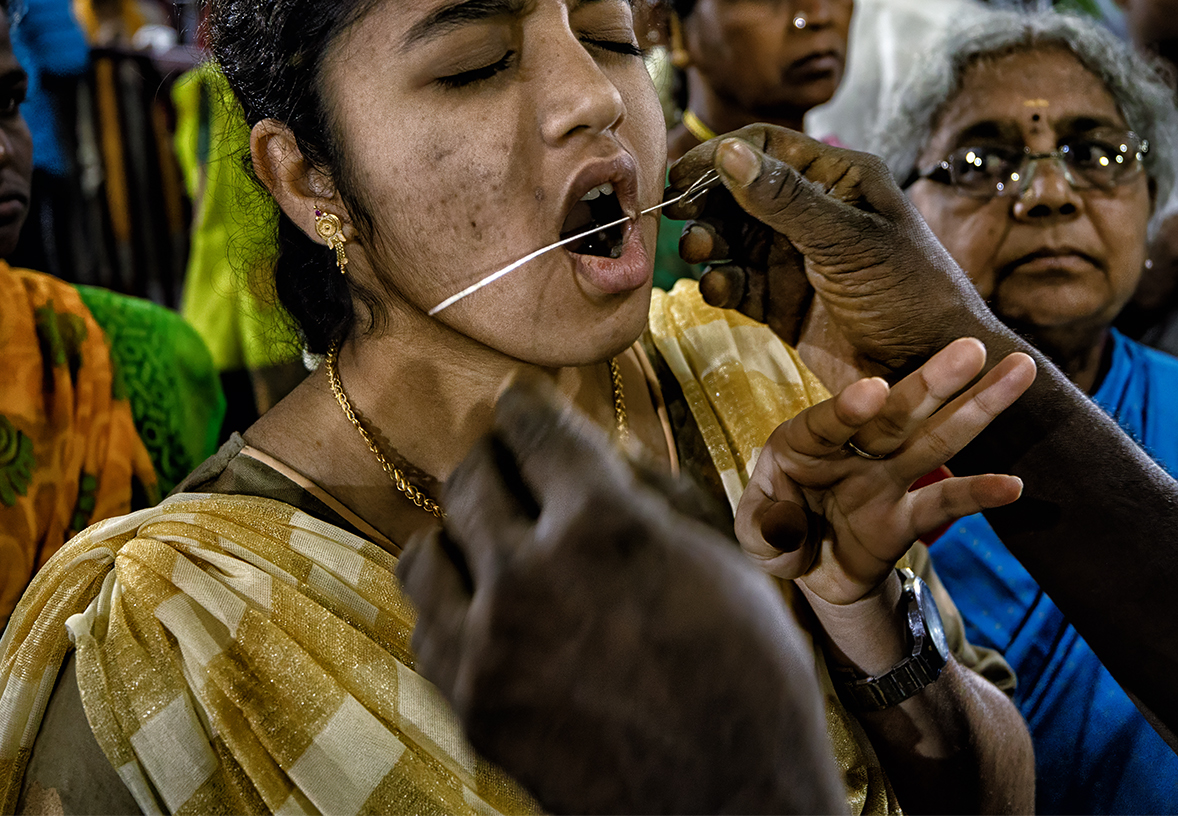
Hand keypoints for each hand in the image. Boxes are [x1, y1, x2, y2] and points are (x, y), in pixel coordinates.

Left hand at [397, 375, 846, 815]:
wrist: (728, 808)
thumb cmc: (750, 679)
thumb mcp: (726, 563)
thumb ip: (654, 494)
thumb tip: (600, 453)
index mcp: (605, 525)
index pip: (531, 430)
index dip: (525, 406)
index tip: (522, 403)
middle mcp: (531, 574)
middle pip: (470, 478)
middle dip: (493, 461)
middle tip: (511, 465)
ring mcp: (490, 647)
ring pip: (427, 550)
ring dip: (459, 534)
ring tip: (492, 542)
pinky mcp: (471, 705)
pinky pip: (428, 628)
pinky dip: (453, 608)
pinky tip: (489, 611)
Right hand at [667, 126, 1003, 379]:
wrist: (933, 375)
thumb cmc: (911, 295)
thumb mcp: (849, 241)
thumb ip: (785, 199)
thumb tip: (727, 151)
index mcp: (839, 179)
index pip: (766, 146)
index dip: (719, 156)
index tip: (678, 176)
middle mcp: (813, 212)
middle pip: (738, 193)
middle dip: (707, 204)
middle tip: (679, 218)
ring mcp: (795, 259)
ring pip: (732, 239)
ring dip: (710, 243)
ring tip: (702, 252)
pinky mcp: (782, 303)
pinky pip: (738, 284)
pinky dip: (721, 285)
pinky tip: (720, 289)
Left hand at [737, 338, 1032, 607]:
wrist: (810, 569)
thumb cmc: (775, 534)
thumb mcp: (754, 536)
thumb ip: (763, 530)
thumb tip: (788, 528)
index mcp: (803, 443)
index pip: (826, 422)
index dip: (848, 408)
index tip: (873, 391)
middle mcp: (852, 450)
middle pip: (896, 413)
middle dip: (932, 381)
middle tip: (971, 348)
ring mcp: (885, 478)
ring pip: (934, 440)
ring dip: (977, 407)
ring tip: (1019, 370)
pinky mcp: (909, 516)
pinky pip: (946, 503)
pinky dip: (979, 495)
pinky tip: (1014, 487)